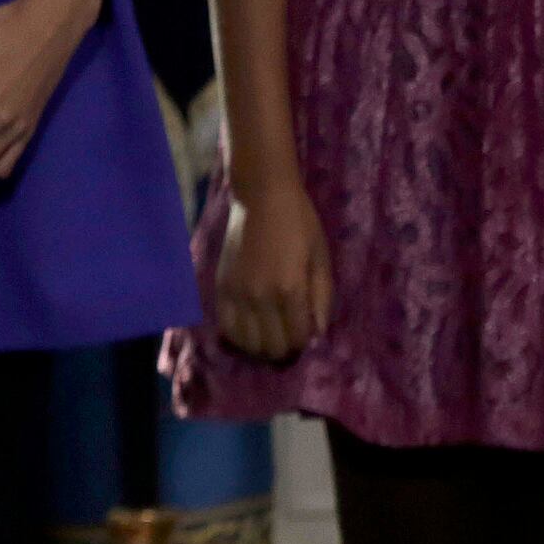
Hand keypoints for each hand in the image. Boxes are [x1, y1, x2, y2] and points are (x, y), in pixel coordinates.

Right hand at [212, 183, 332, 360]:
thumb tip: (318, 332)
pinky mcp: (221, 287)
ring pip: (247, 343)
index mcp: (290, 289)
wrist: (261, 196)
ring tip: (269, 331)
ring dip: (261, 344)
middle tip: (289, 331)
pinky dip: (238, 335)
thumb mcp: (321, 256)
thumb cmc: (299, 222)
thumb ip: (322, 297)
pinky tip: (249, 326)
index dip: (304, 340)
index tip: (306, 330)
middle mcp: (260, 297)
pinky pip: (226, 327)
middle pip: (272, 347)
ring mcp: (237, 294)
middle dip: (285, 345)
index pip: (297, 338)